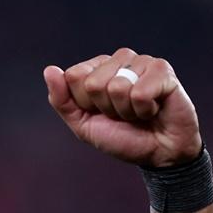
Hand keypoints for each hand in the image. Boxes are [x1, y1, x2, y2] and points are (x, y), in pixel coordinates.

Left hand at [43, 48, 201, 168]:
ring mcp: (142, 61)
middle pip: (93, 83)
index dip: (85, 103)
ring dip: (126, 111)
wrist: (157, 153)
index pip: (74, 76)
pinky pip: (139, 93)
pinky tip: (154, 109)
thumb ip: (62, 100)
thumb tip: (49, 70)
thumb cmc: (121, 137)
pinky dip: (144, 110)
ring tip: (138, 112)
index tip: (101, 113)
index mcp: (97, 68)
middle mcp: (119, 59)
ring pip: (117, 87)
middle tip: (123, 115)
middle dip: (106, 108)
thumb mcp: (83, 124)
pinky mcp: (163, 69)